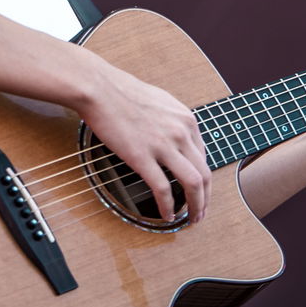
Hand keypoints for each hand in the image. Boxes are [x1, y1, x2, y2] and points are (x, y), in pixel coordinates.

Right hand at [77, 66, 210, 223]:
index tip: (200, 190)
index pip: (204, 156)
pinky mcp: (142, 156)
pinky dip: (168, 207)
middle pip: (205, 174)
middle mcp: (181, 132)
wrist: (99, 88)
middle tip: (201, 211)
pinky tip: (167, 215)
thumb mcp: (160, 101)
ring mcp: (163, 145)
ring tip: (191, 219)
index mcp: (186, 119)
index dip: (204, 179)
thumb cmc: (122, 92)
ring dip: (196, 206)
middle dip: (206, 198)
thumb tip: (176, 137)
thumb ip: (173, 120)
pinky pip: (162, 189)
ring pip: (192, 183)